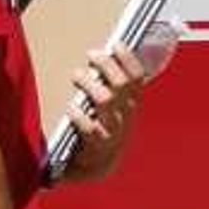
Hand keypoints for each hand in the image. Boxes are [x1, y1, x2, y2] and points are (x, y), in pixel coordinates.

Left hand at [59, 47, 146, 180]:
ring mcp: (113, 129)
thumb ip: (110, 85)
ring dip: (91, 84)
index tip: (116, 44)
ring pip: (106, 100)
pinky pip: (90, 127)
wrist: (99, 165)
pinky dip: (79, 115)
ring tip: (77, 75)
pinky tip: (71, 108)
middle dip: (107, 66)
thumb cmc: (102, 128)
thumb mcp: (114, 107)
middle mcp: (126, 114)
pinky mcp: (98, 144)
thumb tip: (98, 56)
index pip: (137, 76)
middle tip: (92, 55)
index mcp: (131, 102)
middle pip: (122, 84)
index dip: (129, 59)